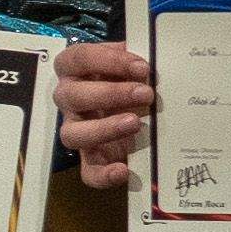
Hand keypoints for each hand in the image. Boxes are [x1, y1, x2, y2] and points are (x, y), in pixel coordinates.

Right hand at [56, 39, 158, 190]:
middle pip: (71, 96)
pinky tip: (124, 170)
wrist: (141, 109)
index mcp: (76, 70)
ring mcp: (76, 130)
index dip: (106, 60)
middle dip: (110, 93)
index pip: (77, 58)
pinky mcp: (90, 158)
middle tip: (146, 94)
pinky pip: (87, 172)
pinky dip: (103, 174)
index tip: (141, 67)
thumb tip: (161, 58)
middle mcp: (69, 99)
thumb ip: (138, 61)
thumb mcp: (134, 65)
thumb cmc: (132, 79)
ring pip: (72, 134)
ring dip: (104, 128)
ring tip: (136, 123)